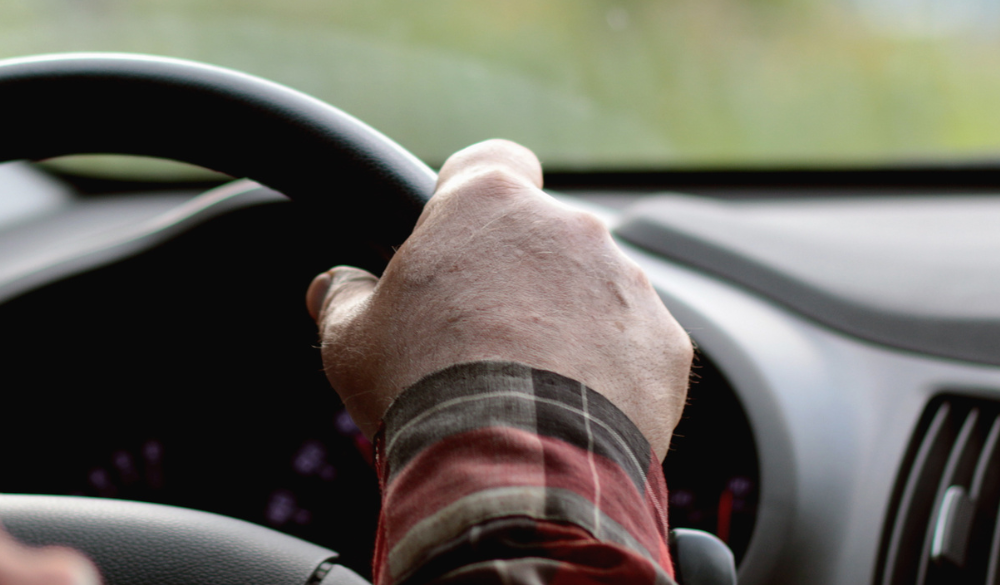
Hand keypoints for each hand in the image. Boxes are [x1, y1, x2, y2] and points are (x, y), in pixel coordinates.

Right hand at [306, 140, 691, 459]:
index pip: (491, 160)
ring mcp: (626, 284)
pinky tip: (573, 413)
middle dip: (521, 278)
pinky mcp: (665, 345)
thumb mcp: (351, 341)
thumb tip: (333, 288)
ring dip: (568, 326)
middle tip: (482, 337)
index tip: (461, 235)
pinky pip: (636, 349)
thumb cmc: (424, 389)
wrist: (510, 467)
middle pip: (544, 237)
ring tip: (529, 388)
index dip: (473, 196)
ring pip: (596, 292)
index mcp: (487, 204)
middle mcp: (568, 227)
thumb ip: (344, 299)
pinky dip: (611, 374)